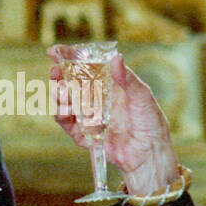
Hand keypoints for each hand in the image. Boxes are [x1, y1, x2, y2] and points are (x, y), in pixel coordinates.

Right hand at [48, 46, 178, 194]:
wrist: (149, 154)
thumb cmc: (151, 123)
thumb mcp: (142, 97)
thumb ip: (127, 78)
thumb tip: (115, 57)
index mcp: (109, 83)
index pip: (85, 66)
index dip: (69, 57)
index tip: (54, 52)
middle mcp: (96, 97)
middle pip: (69, 81)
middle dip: (59, 75)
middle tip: (55, 72)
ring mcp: (88, 115)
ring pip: (65, 101)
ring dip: (59, 95)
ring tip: (63, 92)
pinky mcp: (84, 133)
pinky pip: (67, 123)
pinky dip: (62, 115)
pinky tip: (66, 110)